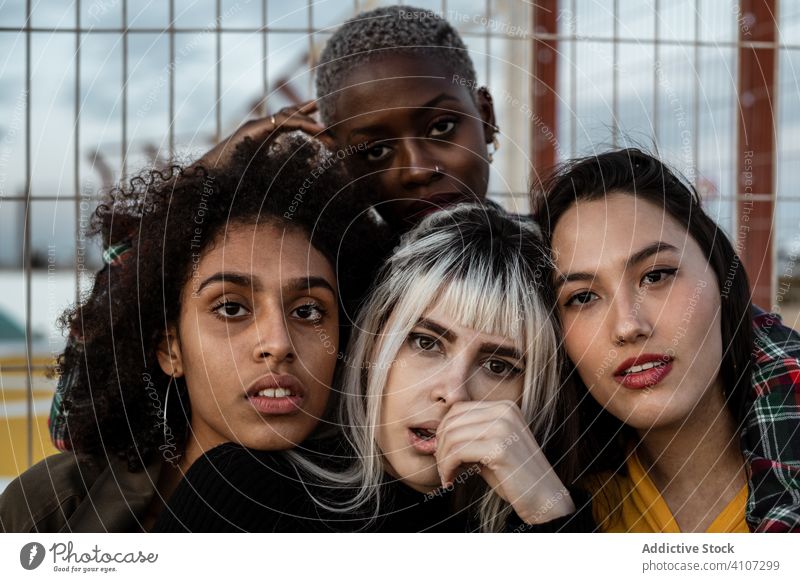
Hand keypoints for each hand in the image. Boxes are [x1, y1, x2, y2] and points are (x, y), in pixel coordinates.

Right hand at [195, 100, 333, 167]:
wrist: (205, 179)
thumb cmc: (227, 182)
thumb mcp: (259, 176)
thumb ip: (275, 173)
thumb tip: (297, 179)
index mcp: (260, 135)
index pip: (286, 122)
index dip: (304, 120)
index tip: (321, 123)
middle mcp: (258, 126)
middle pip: (289, 114)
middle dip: (309, 113)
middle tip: (327, 117)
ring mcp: (256, 126)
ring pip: (289, 116)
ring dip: (311, 121)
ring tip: (328, 128)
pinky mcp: (254, 129)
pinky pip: (284, 123)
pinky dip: (304, 125)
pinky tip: (319, 131)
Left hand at [435, 400, 574, 524]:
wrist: (544, 498)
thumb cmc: (514, 476)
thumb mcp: (491, 447)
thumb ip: (470, 435)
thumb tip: (438, 435)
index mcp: (504, 407)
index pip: (458, 409)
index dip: (444, 432)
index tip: (444, 454)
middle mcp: (504, 411)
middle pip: (452, 421)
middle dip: (441, 446)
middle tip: (443, 467)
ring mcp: (503, 427)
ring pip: (452, 436)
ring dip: (443, 460)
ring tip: (448, 476)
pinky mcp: (499, 448)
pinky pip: (457, 452)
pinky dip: (447, 467)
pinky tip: (451, 480)